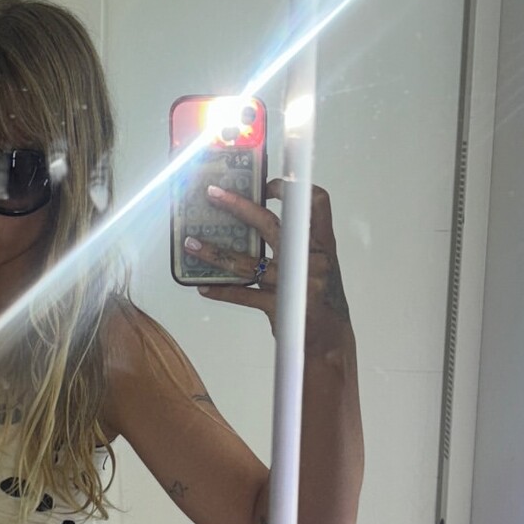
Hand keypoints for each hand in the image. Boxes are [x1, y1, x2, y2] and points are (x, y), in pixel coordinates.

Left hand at [185, 179, 350, 350]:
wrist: (331, 340)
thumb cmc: (321, 300)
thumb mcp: (320, 266)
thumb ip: (298, 246)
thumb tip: (257, 225)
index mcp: (322, 244)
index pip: (315, 202)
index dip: (290, 188)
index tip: (265, 184)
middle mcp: (310, 260)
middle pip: (270, 224)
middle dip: (239, 206)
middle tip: (213, 195)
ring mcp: (294, 283)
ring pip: (247, 262)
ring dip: (216, 253)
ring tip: (192, 245)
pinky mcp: (280, 306)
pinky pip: (244, 295)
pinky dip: (222, 290)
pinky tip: (204, 286)